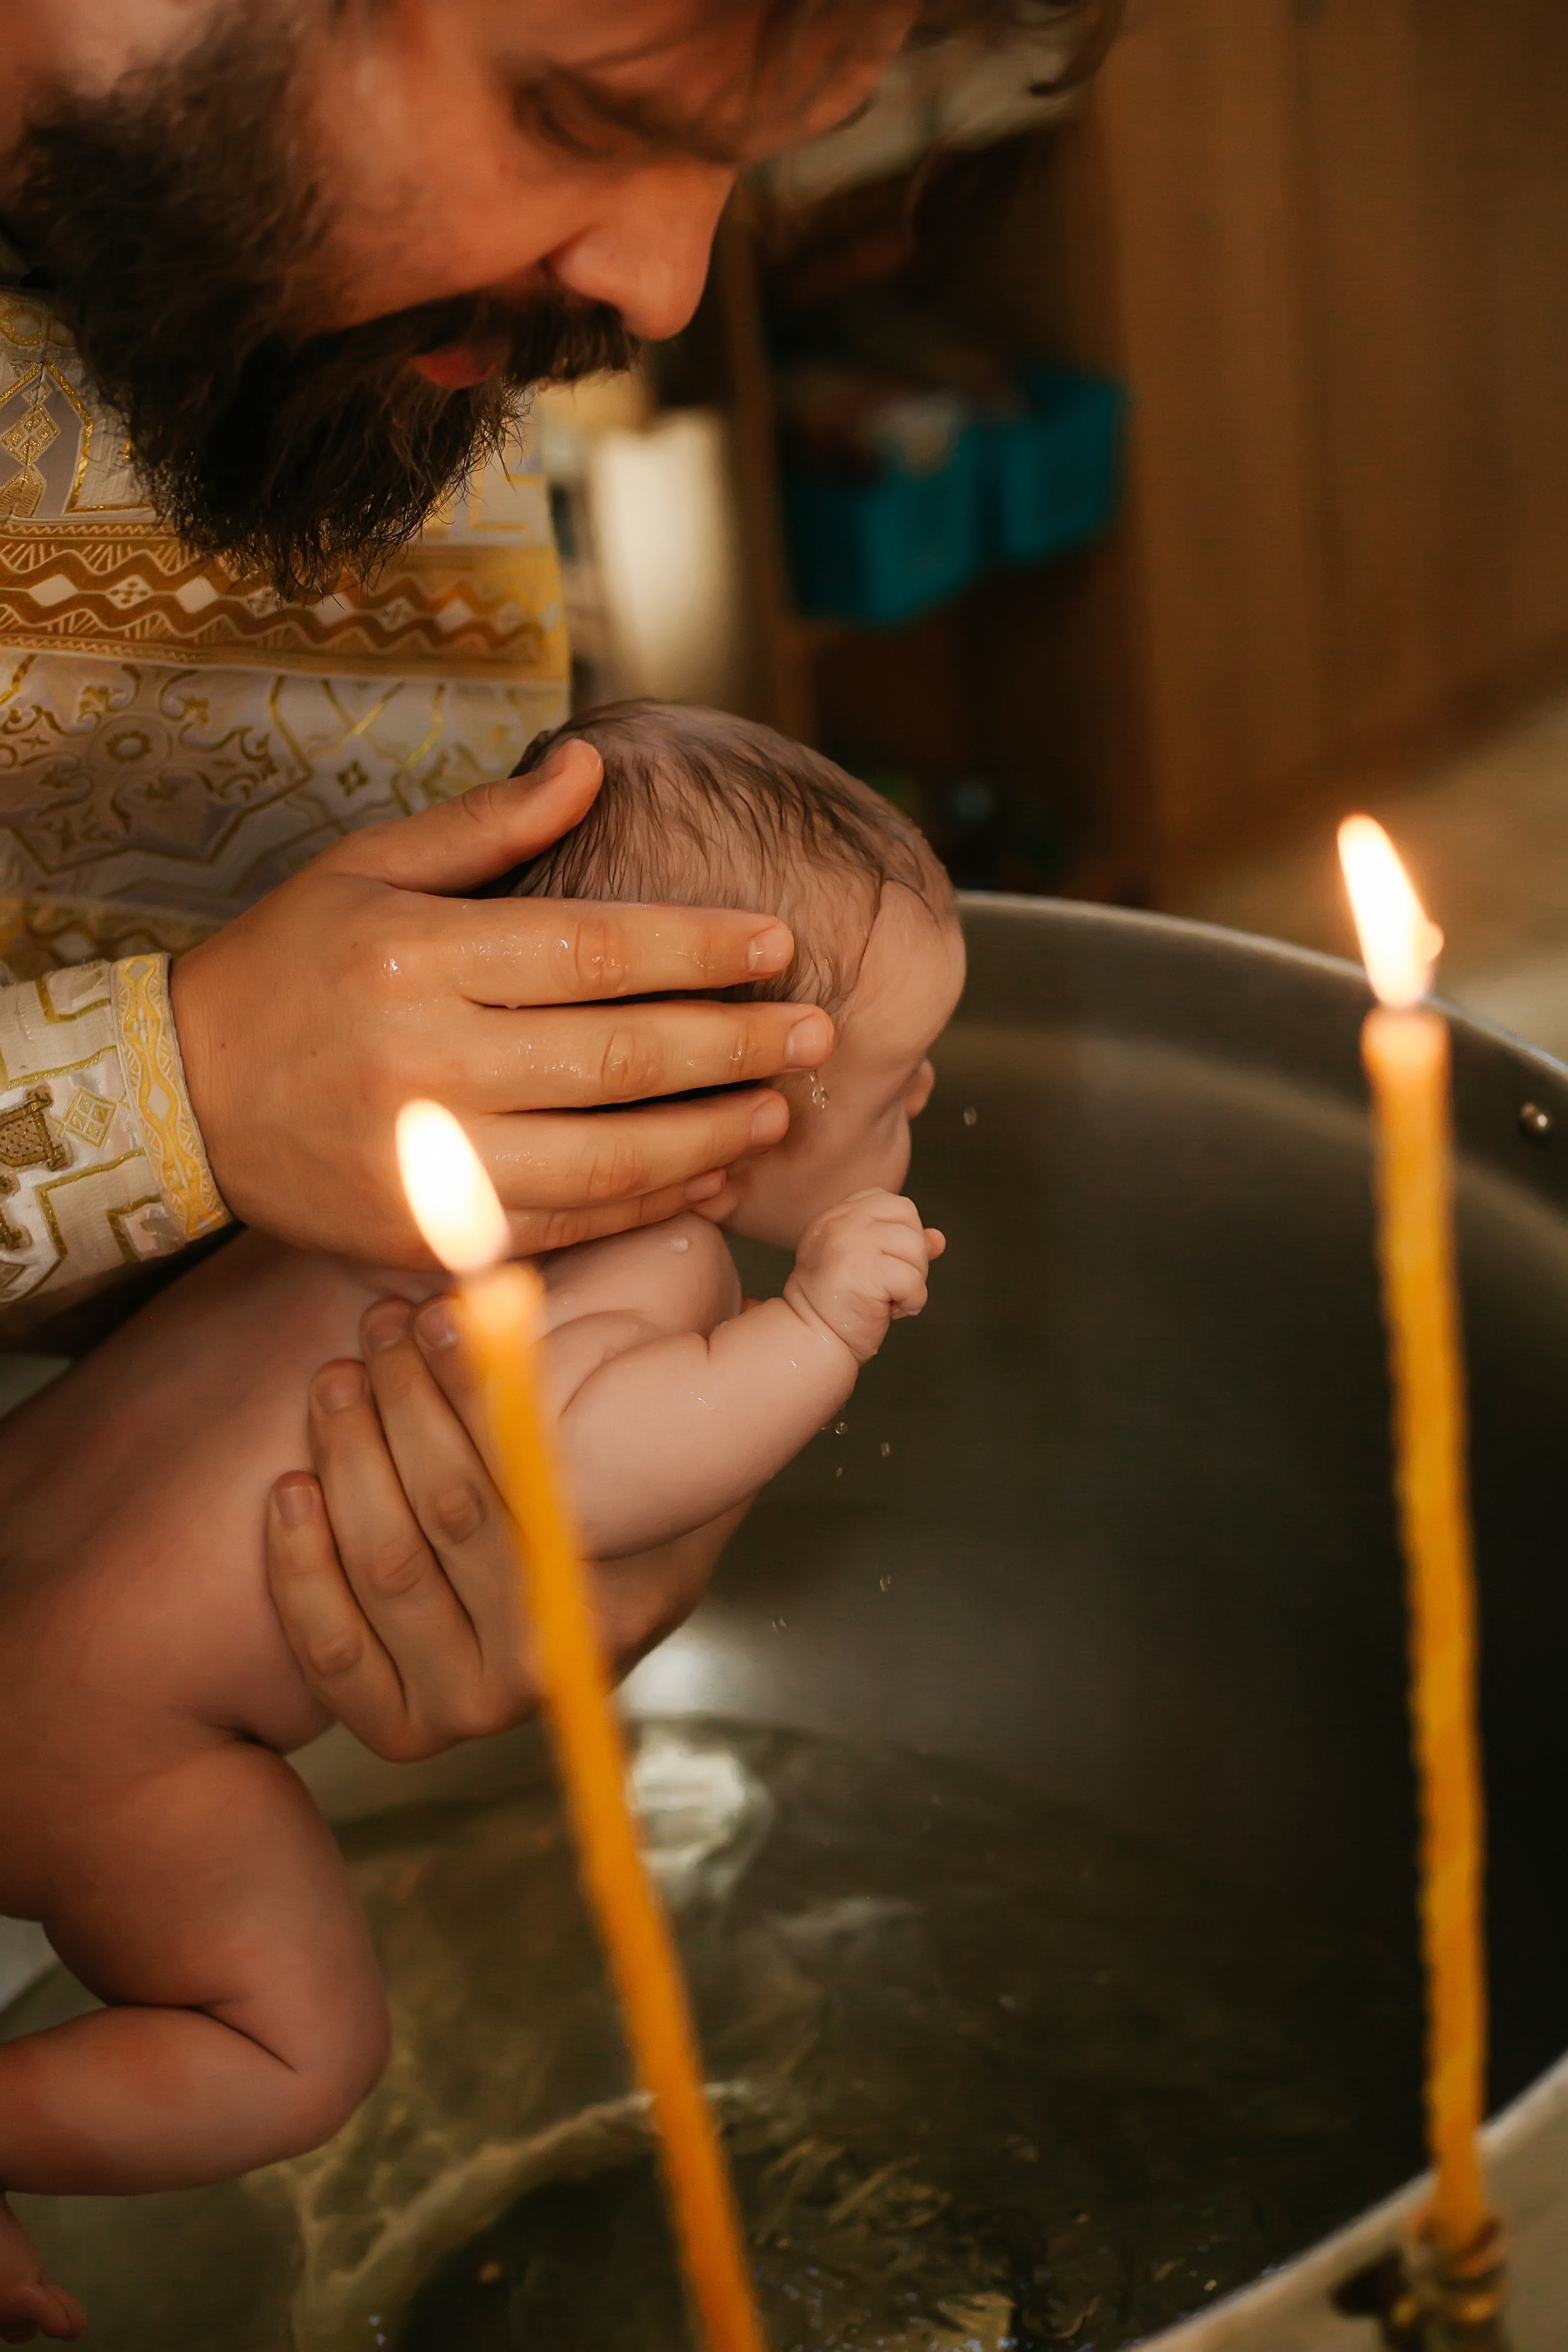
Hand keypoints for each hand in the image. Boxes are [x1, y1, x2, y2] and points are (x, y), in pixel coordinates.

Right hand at [170, 740, 833, 1261]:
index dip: (700, 948)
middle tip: (817, 1031)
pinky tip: (712, 1178)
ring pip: (609, 1155)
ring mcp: (430, 1161)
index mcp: (419, 958)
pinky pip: (568, 1224)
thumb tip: (591, 766)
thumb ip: (488, 825)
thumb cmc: (286, 968)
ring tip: (779, 1112)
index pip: (595, 950)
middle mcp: (428, 1062)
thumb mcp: (366, 868)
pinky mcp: (431, 1234)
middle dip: (735, 1044)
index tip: (778, 943)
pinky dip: (650, 1205)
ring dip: (711, 1135)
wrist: (181, 1097)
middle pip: (620, 1056)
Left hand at [265, 1294, 737, 1760]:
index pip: (532, 1477)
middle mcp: (547, 1665)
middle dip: (405, 1402)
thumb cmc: (621, 1506)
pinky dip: (300, 1563)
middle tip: (382, 1330)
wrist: (591, 1621)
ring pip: (385, 1565)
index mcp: (619, 1598)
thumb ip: (654, 1390)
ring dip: (348, 1456)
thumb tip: (635, 1270)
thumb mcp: (661, 1457)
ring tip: (338, 1380)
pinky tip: (292, 1487)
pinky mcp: (402, 1730)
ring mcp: (473, 1708)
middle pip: (450, 1514)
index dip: (477, 1386)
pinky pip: (331, 1648)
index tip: (447, 1315)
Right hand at [783, 1188, 944, 1362]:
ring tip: (889, 1298)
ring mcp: (849, 1244)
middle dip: (913, 1253)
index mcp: (836, 1216)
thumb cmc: (840, 1306)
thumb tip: (938, 1239)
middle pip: (907, 1216)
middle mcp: (840, 1223)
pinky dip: (913, 1301)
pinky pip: (913, 1279)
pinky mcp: (863, 1272)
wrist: (813, 1340)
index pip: (888, 1201)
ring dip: (914, 1279)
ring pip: (914, 1246)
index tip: (886, 1261)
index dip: (901, 1230)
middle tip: (891, 1283)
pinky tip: (891, 1311)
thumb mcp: (868, 1264)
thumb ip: (900, 1245)